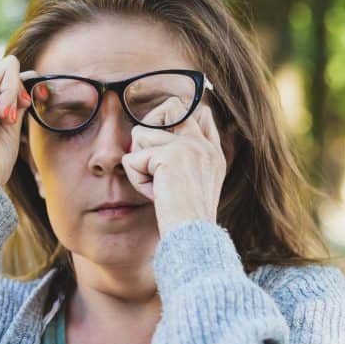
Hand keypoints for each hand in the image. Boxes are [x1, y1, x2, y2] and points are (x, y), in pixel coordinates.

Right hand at [0, 54, 36, 187]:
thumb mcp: (11, 129)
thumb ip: (16, 104)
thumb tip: (27, 76)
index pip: (8, 83)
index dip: (25, 86)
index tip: (37, 99)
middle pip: (10, 74)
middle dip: (22, 90)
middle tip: (19, 112)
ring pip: (8, 68)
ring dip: (15, 91)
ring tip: (6, 117)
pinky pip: (3, 69)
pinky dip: (11, 88)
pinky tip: (2, 112)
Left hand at [121, 99, 226, 237]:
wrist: (193, 236)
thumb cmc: (187, 219)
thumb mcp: (192, 185)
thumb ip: (183, 158)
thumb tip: (155, 135)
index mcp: (211, 152)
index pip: (199, 113)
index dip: (175, 120)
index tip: (166, 146)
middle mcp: (203, 145)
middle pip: (169, 107)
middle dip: (149, 130)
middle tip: (150, 160)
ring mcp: (189, 147)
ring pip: (140, 133)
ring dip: (139, 163)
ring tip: (155, 186)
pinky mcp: (170, 157)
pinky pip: (132, 159)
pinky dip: (136, 180)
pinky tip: (154, 195)